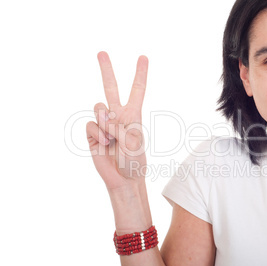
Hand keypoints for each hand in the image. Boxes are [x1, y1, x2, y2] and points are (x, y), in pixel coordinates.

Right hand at [86, 51, 147, 189]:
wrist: (123, 179)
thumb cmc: (134, 161)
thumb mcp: (132, 141)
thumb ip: (117, 124)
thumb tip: (100, 118)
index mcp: (133, 115)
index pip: (137, 90)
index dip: (140, 74)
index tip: (143, 57)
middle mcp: (118, 116)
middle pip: (111, 88)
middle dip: (106, 70)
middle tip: (101, 52)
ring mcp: (104, 124)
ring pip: (98, 107)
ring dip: (105, 122)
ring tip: (112, 138)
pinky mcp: (92, 134)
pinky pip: (90, 124)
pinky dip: (97, 134)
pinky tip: (103, 144)